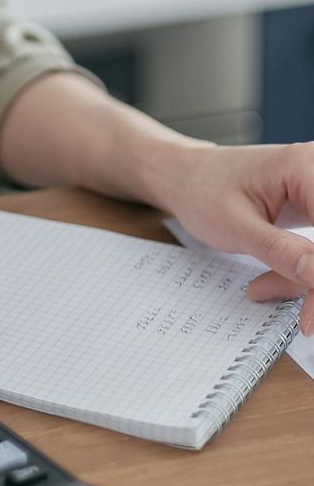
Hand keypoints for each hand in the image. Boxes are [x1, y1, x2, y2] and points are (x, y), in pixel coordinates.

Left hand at [157, 142, 313, 333]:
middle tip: (302, 317)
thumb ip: (281, 252)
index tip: (311, 316)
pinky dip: (301, 271)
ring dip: (305, 281)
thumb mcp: (236, 227)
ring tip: (262, 288)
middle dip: (313, 282)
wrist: (184, 177)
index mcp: (303, 168)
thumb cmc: (201, 191)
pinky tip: (270, 280)